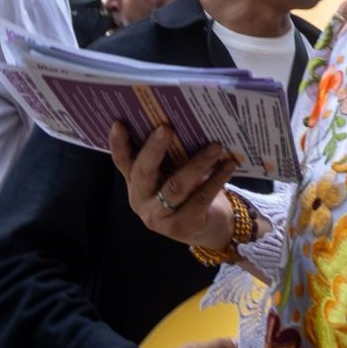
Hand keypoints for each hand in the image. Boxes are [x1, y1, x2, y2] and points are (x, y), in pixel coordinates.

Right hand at [109, 123, 236, 247]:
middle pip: (144, 172)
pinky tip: (228, 165)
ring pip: (175, 187)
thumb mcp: (173, 172)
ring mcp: (159, 217)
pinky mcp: (182, 226)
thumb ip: (170, 155)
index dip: (118, 144)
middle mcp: (141, 200)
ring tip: (215, 147)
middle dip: (154, 149)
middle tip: (166, 127)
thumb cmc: (188, 191)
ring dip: (197, 164)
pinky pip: (200, 198)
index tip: (119, 123)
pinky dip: (216, 179)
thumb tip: (182, 120)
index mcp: (135, 182)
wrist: (207, 227)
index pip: (123, 161)